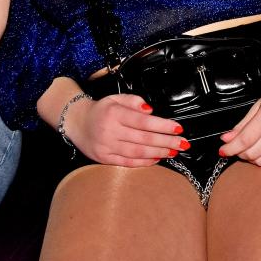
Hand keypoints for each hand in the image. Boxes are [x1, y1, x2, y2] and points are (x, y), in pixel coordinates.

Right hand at [64, 93, 185, 166]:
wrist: (77, 122)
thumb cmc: (100, 110)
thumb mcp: (115, 98)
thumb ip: (133, 101)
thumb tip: (151, 110)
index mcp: (114, 113)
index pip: (143, 121)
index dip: (162, 126)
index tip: (178, 128)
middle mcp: (110, 131)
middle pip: (143, 138)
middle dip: (166, 141)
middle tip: (183, 143)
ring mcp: (107, 146)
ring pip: (137, 152)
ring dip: (158, 152)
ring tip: (173, 151)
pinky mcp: (104, 158)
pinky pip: (127, 162)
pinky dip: (144, 161)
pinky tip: (157, 158)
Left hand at [217, 76, 260, 164]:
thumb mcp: (258, 106)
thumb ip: (242, 125)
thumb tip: (226, 139)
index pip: (246, 139)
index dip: (231, 148)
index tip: (223, 150)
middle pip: (252, 152)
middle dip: (239, 153)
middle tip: (235, 147)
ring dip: (250, 157)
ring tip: (248, 147)